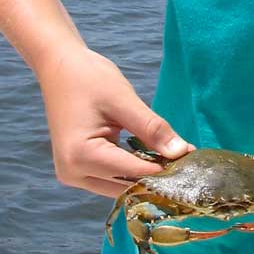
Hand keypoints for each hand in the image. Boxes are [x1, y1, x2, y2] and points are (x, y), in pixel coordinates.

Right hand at [36, 45, 193, 197]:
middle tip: (188, 161)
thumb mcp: (124, 101)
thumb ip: (152, 128)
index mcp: (80, 157)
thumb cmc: (89, 78)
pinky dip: (132, 169)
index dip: (165, 169)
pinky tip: (154, 156)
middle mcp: (73, 173)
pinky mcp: (77, 169)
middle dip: (157, 176)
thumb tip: (181, 151)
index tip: (193, 162)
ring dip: (145, 175)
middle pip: (125, 186)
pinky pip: (111, 177)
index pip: (133, 173)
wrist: (60, 67)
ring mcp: (72, 174)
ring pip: (119, 186)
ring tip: (174, 158)